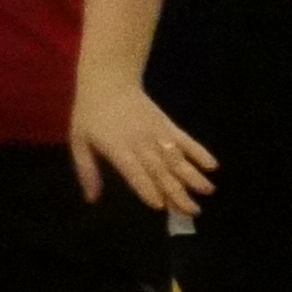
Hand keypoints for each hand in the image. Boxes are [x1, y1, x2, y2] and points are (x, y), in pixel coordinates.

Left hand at [67, 73, 218, 215]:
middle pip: (160, 170)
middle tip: (192, 211)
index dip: (147, 188)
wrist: (109, 80)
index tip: (160, 206)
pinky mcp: (167, 124)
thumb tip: (92, 199)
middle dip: (177, 192)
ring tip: (208, 191)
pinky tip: (212, 165)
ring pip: (176, 157)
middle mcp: (140, 143)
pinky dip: (199, 151)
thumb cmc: (91, 114)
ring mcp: (157, 132)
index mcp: (117, 148)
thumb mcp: (79, 141)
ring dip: (193, 175)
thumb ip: (87, 170)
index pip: (134, 172)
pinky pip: (185, 139)